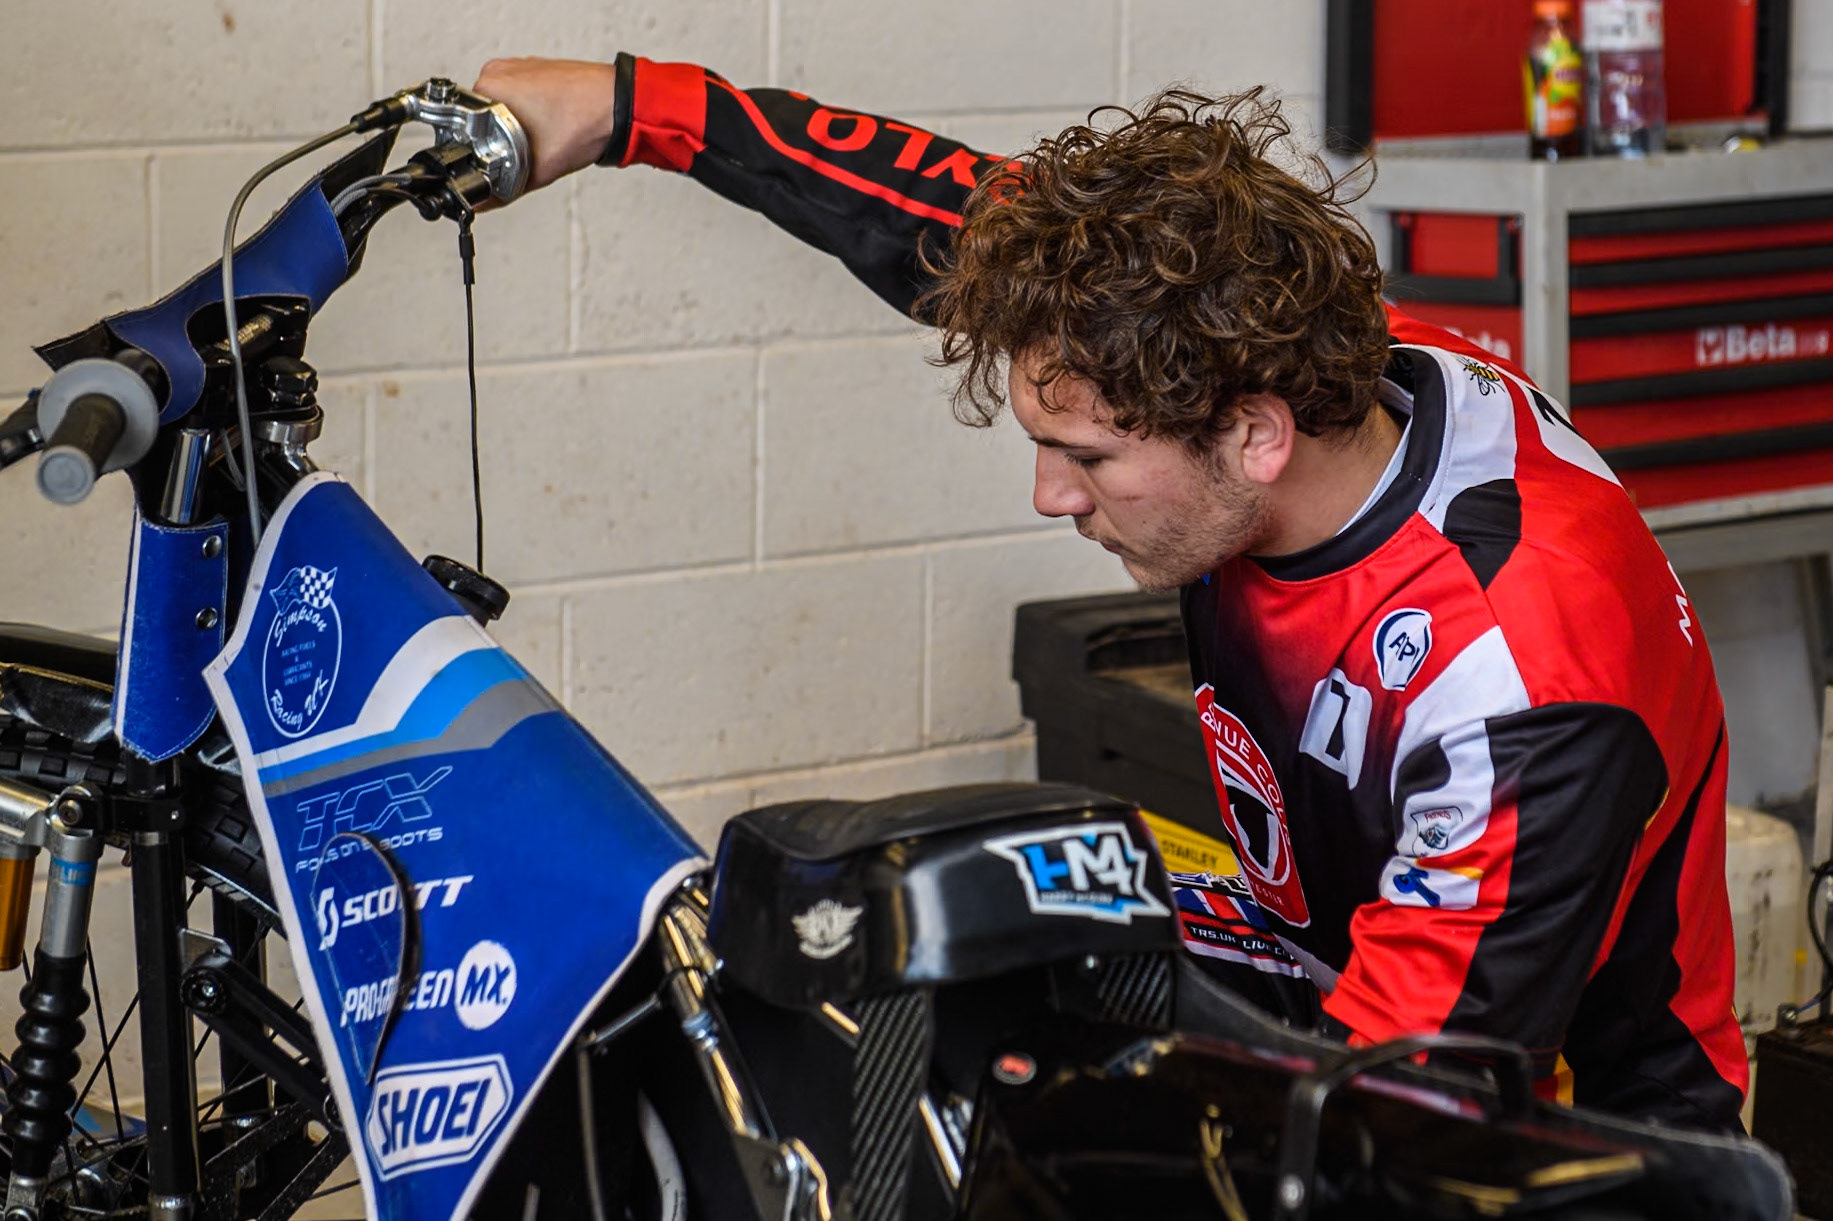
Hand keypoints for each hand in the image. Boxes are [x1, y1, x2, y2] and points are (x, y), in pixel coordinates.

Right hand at [471, 57, 620, 191]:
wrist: (621, 107)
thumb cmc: (585, 123)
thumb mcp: (536, 170)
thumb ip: (502, 192)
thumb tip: (482, 202)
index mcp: (488, 86)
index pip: (463, 126)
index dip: (480, 151)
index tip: (496, 161)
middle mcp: (500, 71)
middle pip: (483, 120)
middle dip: (500, 142)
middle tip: (525, 153)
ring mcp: (520, 67)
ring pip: (504, 111)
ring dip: (517, 130)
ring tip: (544, 138)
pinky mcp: (538, 70)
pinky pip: (524, 100)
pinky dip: (533, 117)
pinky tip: (552, 127)